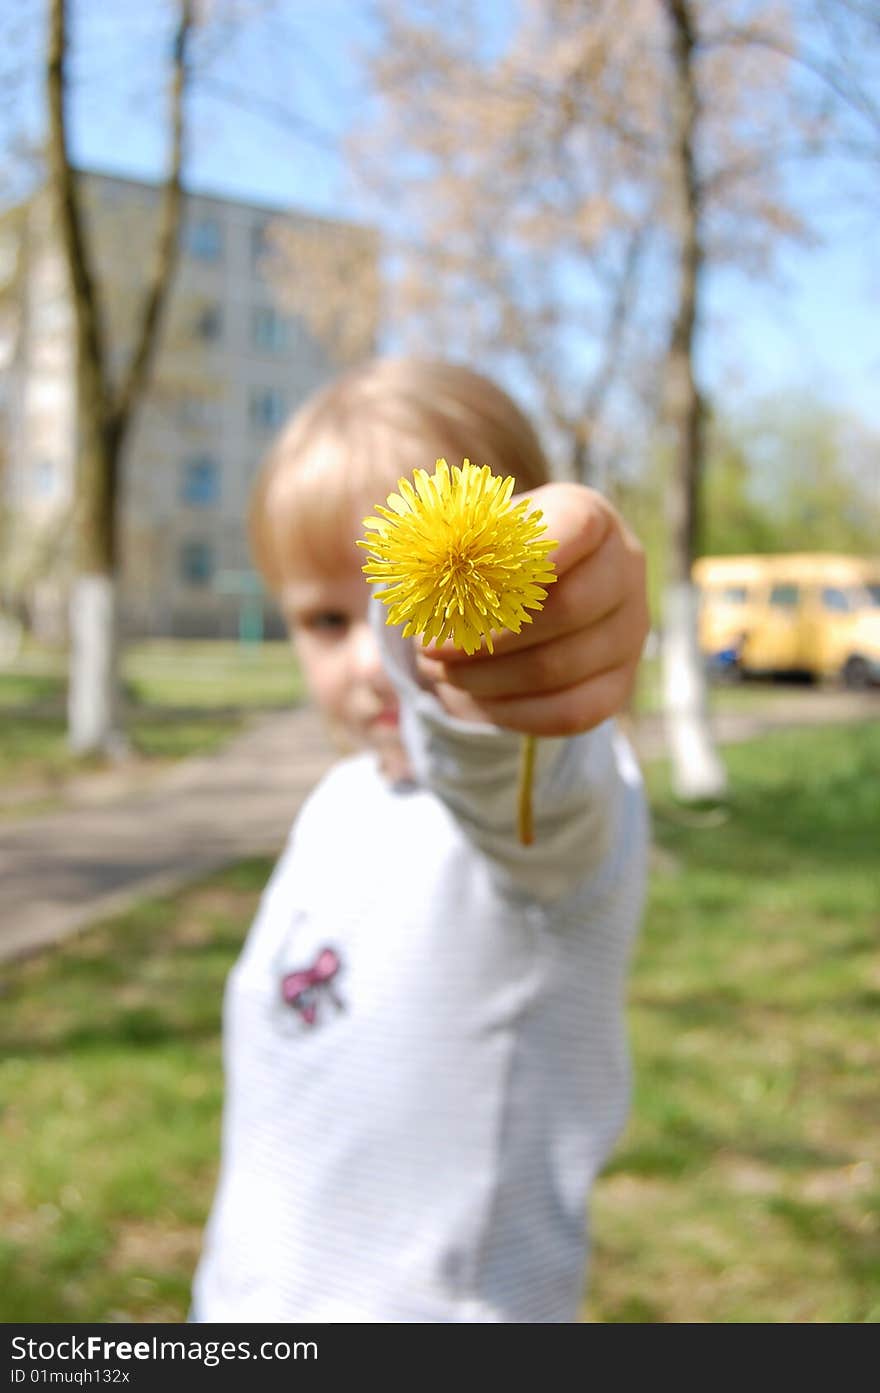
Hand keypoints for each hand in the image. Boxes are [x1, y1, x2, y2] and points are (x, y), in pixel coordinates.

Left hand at [414, 483, 648, 735]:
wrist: (525, 597)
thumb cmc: (492, 557)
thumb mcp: (475, 534)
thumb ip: (454, 543)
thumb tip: (426, 572)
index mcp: (591, 518)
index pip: (576, 527)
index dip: (525, 555)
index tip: (464, 579)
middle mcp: (624, 572)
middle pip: (566, 609)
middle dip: (487, 634)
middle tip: (429, 647)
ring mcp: (629, 634)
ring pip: (558, 668)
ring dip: (486, 677)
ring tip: (440, 671)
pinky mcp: (618, 686)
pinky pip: (568, 712)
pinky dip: (511, 711)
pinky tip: (473, 698)